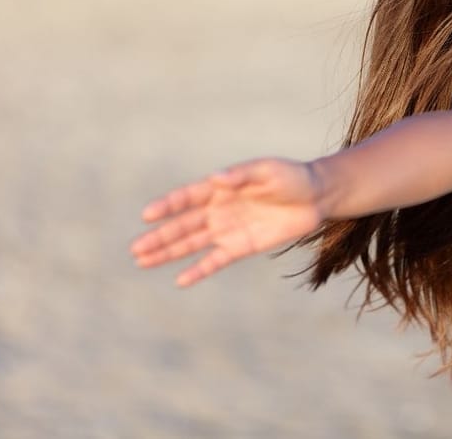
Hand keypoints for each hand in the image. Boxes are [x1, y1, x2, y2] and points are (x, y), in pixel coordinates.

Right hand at [130, 158, 323, 286]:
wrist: (316, 197)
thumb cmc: (291, 177)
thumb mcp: (267, 171)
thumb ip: (241, 176)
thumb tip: (216, 179)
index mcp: (220, 188)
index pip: (187, 198)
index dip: (168, 206)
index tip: (147, 215)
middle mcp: (218, 210)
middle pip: (183, 225)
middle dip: (159, 237)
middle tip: (134, 249)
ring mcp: (228, 229)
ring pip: (192, 244)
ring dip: (168, 253)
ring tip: (143, 261)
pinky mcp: (242, 246)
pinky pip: (215, 260)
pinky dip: (198, 270)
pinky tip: (180, 280)